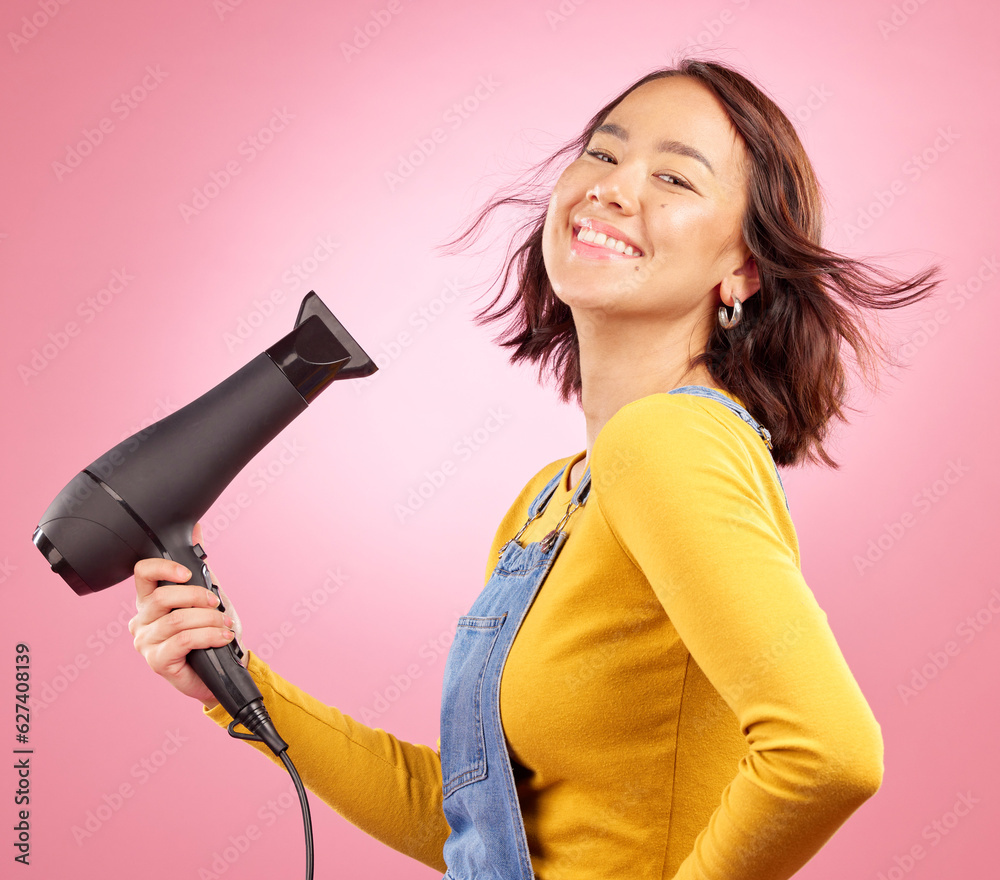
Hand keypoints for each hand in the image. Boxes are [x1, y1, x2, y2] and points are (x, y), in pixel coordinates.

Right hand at [128, 523, 238, 710]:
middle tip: (215, 603)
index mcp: (149, 601)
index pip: (142, 574)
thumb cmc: (211, 633)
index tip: (186, 572)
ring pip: (177, 620)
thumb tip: (196, 530)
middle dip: (196, 596)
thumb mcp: (208, 595)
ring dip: (209, 620)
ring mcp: (146, 643)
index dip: (163, 568)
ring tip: (225, 625)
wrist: (222, 669)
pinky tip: (222, 637)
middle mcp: (141, 621)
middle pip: (162, 597)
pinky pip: (183, 641)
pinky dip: (208, 636)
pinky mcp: (157, 662)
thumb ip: (199, 567)